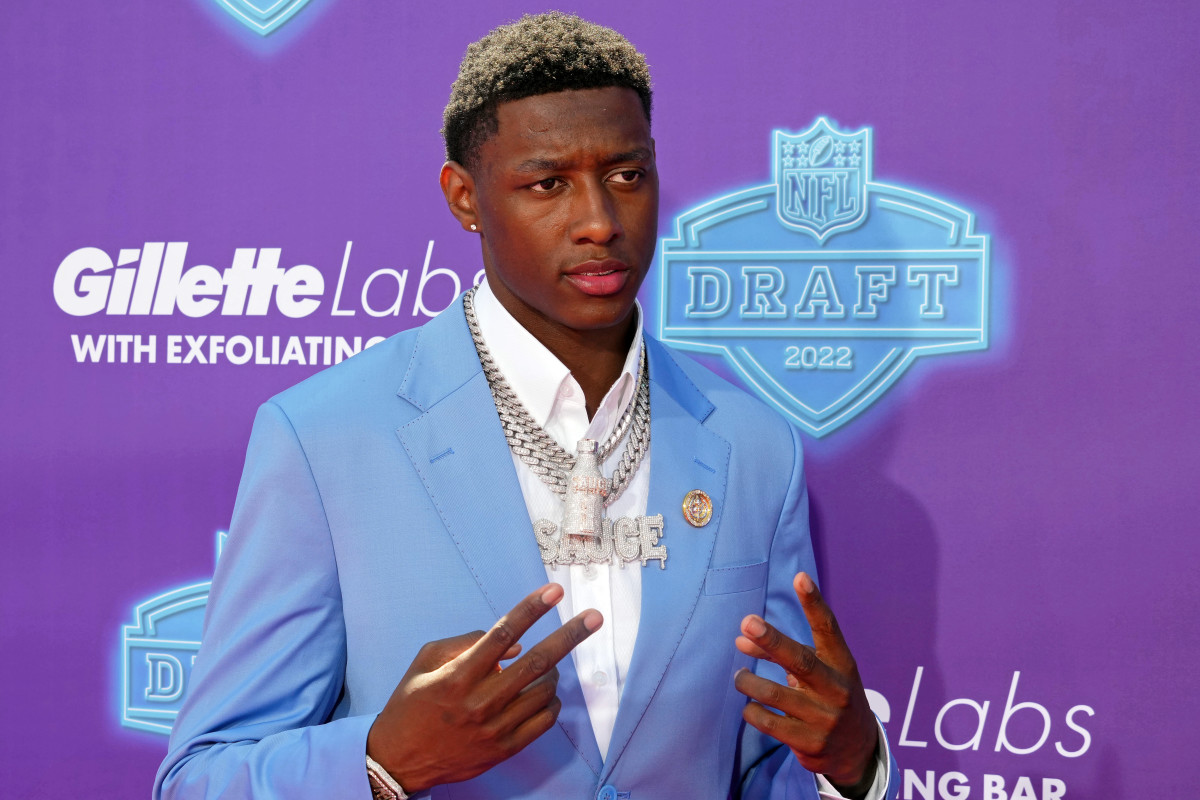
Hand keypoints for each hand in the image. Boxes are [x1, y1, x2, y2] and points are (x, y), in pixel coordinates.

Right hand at [367, 583, 601, 792]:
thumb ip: (465, 643)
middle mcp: (480, 701)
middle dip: (570, 636)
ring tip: (545, 667)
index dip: (531, 609)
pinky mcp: (504, 750)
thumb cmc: (411, 704)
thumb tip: (513, 643)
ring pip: (544, 692)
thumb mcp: (425, 662)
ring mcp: (494, 728)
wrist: (398, 762)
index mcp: (458, 675)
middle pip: (537, 662)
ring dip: (554, 673)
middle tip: (593, 618)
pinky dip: (551, 702)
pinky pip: (543, 721)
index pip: (503, 633)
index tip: (555, 591)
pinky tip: (543, 693)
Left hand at [734, 572, 877, 794]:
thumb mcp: (815, 672)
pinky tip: (749, 707)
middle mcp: (836, 689)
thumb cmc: (829, 697)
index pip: (828, 629)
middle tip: (748, 622)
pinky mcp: (809, 743)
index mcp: (841, 664)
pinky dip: (751, 711)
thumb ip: (778, 653)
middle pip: (801, 661)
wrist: (857, 751)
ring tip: (739, 676)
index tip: (800, 577)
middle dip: (772, 640)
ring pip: (774, 694)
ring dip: (748, 682)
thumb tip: (739, 639)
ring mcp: (824, 718)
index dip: (814, 603)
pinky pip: (768, 722)